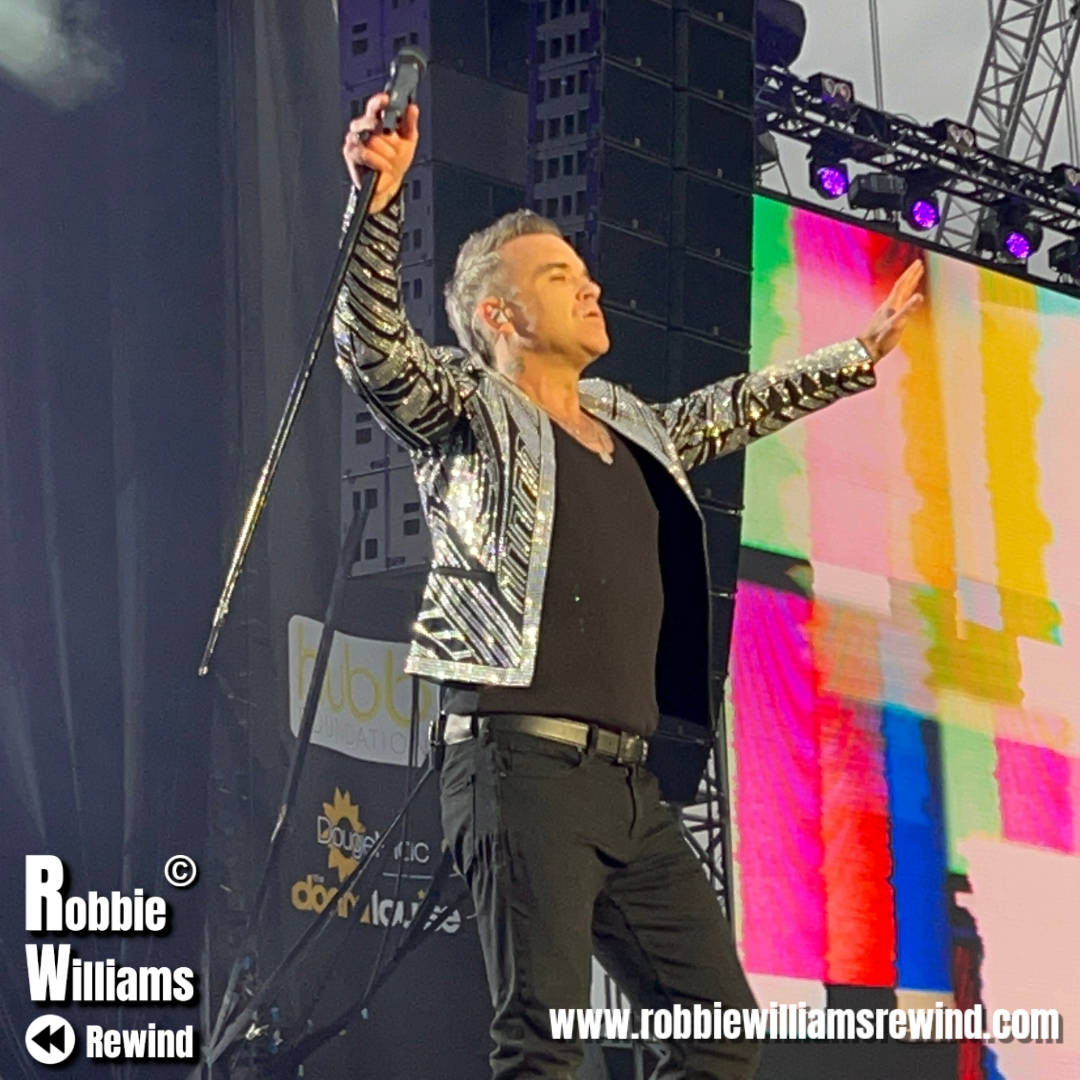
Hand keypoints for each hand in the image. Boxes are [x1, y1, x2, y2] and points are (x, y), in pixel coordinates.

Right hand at [343, 92, 419, 213]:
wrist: (389, 185)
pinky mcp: (350, 154)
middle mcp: (363, 128)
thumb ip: (409, 124)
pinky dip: (376, 160)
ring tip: (392, 158)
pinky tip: (384, 165)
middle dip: (386, 133)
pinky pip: (362, 152)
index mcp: (376, 121)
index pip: (375, 106)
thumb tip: (413, 108)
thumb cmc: (395, 161)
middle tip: (395, 141)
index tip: (386, 99)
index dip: (379, 101)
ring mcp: (355, 140)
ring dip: (383, 149)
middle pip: (369, 121)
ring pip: (368, 138)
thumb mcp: (408, 141)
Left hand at [859, 261, 924, 362]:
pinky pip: (898, 303)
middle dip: (910, 275)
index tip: (918, 262)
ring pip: (900, 294)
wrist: (865, 351)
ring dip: (908, 284)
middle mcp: (889, 306)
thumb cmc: (880, 340)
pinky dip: (905, 297)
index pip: (902, 284)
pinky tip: (905, 300)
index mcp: (891, 305)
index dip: (911, 273)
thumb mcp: (896, 325)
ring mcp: (887, 312)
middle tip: (919, 264)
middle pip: (901, 286)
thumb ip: (907, 310)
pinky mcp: (886, 319)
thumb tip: (919, 296)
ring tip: (915, 277)